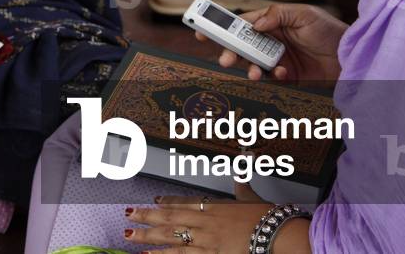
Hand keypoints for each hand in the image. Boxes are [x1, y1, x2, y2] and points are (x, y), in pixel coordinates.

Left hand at [124, 184, 309, 252]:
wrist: (277, 234)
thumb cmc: (265, 217)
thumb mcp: (250, 197)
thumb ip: (241, 184)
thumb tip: (243, 163)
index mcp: (213, 206)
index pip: (184, 203)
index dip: (166, 202)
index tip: (153, 201)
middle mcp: (205, 223)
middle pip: (169, 220)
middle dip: (146, 217)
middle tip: (127, 214)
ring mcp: (205, 241)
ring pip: (170, 239)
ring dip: (148, 237)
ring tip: (129, 235)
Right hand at [196, 3, 346, 83]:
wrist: (352, 58)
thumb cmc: (331, 32)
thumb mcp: (305, 15)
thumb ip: (277, 16)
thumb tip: (254, 24)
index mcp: (273, 23)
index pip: (243, 24)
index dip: (223, 26)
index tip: (204, 30)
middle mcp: (273, 40)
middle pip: (243, 46)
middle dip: (231, 52)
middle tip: (226, 59)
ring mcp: (280, 58)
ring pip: (254, 64)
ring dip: (251, 68)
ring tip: (255, 73)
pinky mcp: (289, 76)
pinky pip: (272, 78)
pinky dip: (274, 76)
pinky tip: (284, 72)